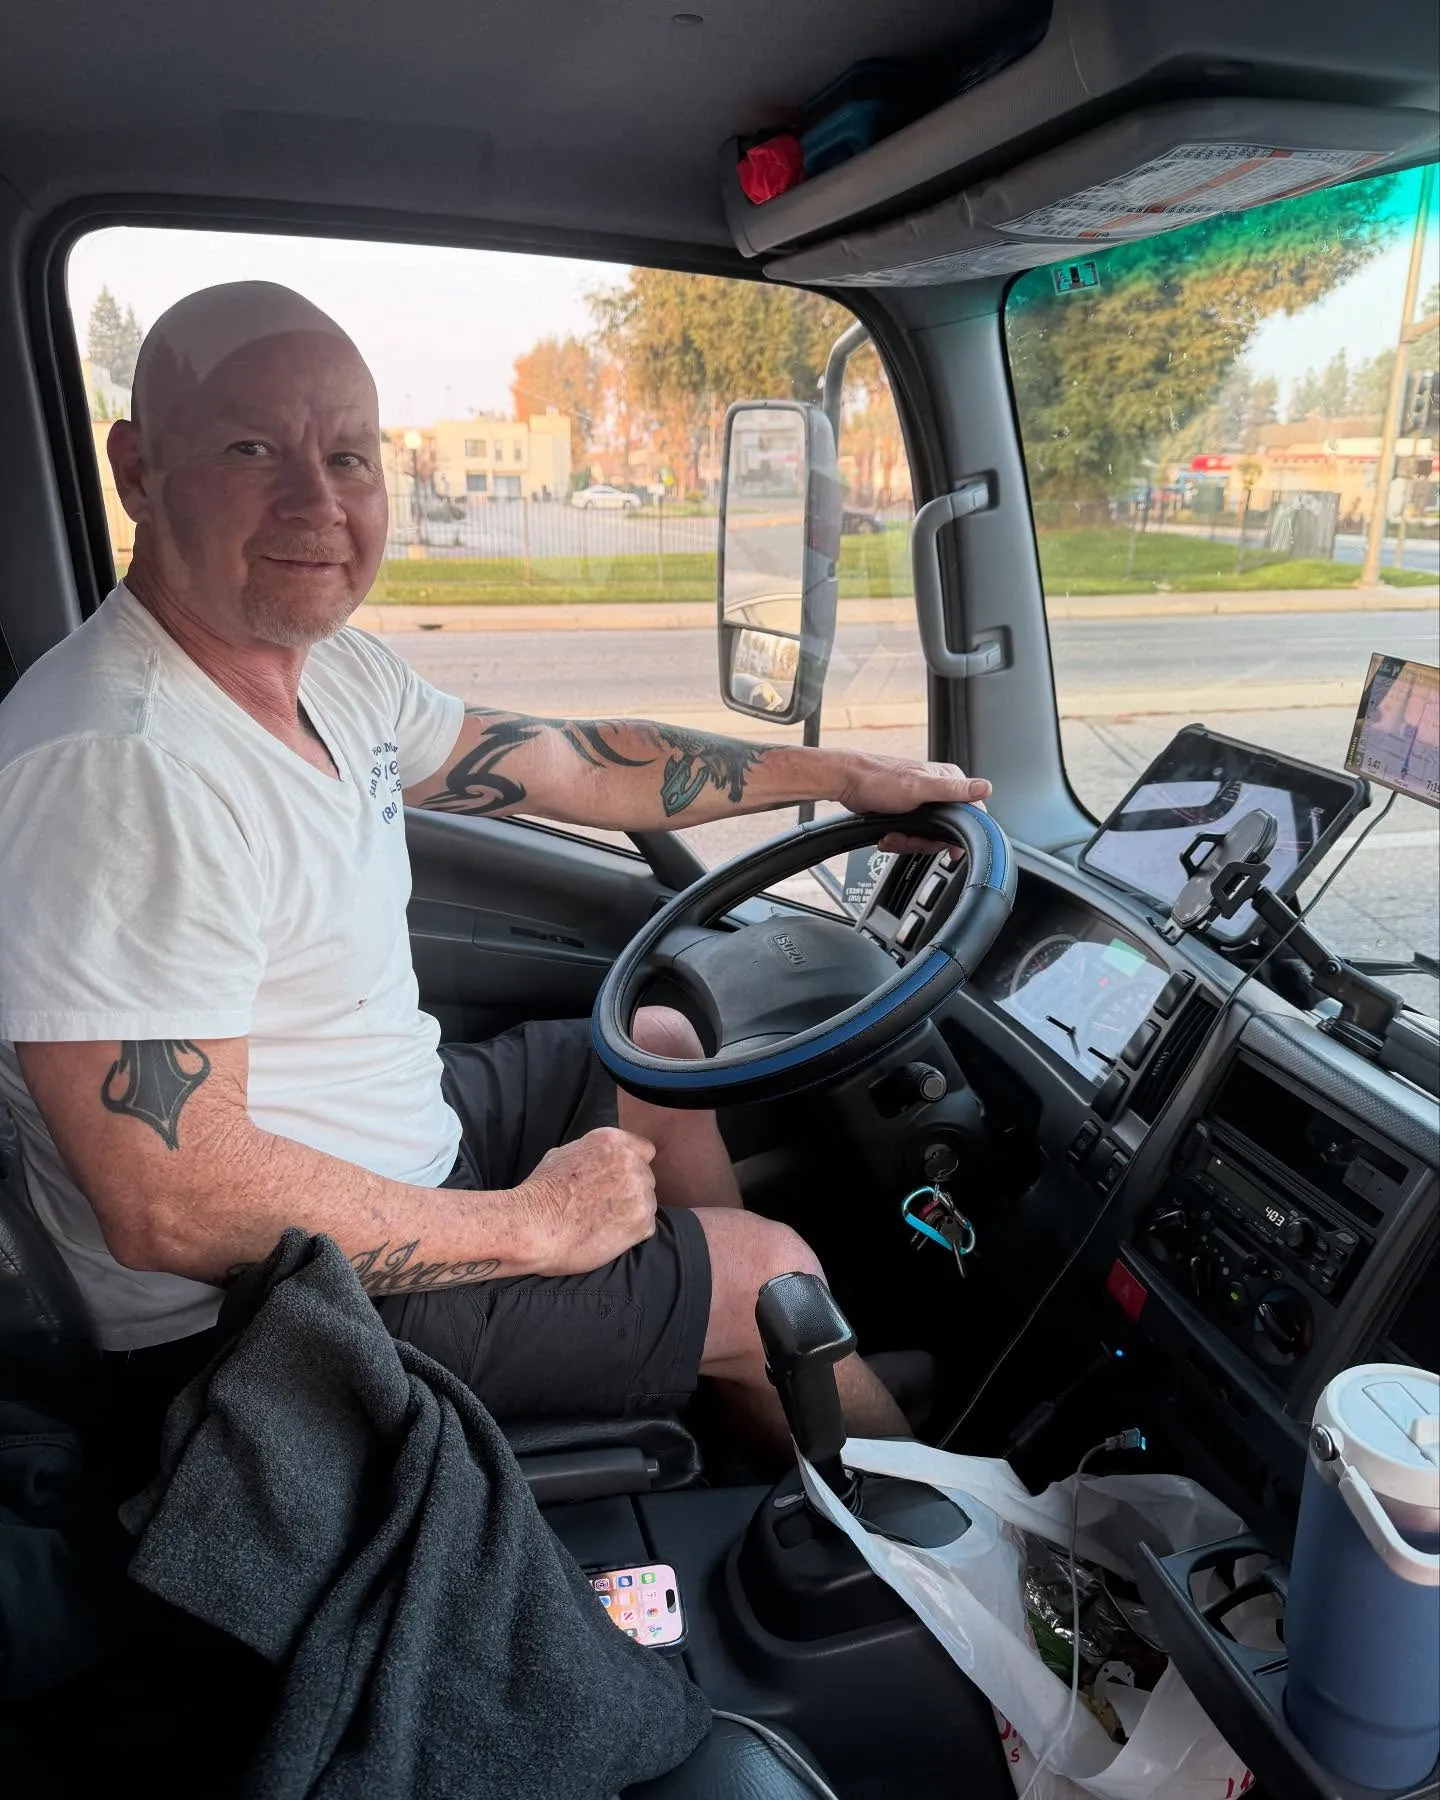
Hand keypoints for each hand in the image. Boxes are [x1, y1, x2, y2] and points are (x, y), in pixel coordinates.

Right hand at [514, 1126, 658, 1275]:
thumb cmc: (540, 1193)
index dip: (634, 1166)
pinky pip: (647, 1227)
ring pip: (648, 1203)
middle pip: (646, 1178)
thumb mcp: (562, 1155)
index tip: (622, 1180)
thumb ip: (591, 1154)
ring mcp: (639, 1191)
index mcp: (611, 1142)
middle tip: (606, 1207)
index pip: (644, 1149)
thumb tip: (596, 1161)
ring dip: (632, 1213)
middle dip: (631, 1191)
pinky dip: (632, 1235)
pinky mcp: (641, 1221)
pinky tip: (608, 1236)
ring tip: (603, 1224)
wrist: (534, 1226)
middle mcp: (630, 1161)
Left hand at [834, 753, 991, 856]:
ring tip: (893, 836)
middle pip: (947, 830)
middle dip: (925, 841)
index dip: (961, 833)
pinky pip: (912, 835)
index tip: (951, 849)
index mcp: (948, 780)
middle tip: (908, 838)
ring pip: (928, 836)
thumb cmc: (878, 779)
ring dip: (908, 842)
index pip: (972, 812)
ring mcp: (923, 803)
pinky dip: (899, 840)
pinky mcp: (908, 813)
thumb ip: (954, 790)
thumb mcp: (919, 786)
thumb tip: (985, 787)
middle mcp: (938, 790)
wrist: (846, 783)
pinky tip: (888, 836)